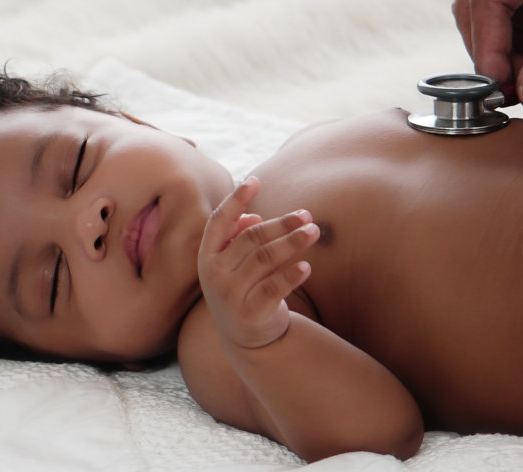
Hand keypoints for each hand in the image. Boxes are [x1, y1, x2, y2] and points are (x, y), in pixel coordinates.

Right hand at [198, 177, 320, 349]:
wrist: (247, 341)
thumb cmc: (244, 290)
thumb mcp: (235, 265)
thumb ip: (239, 239)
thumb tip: (252, 218)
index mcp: (207, 256)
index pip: (219, 221)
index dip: (236, 200)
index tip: (255, 181)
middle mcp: (214, 274)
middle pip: (251, 238)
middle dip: (281, 224)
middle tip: (307, 215)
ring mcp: (230, 295)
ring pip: (265, 259)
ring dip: (292, 242)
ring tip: (314, 232)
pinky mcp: (250, 314)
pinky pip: (274, 288)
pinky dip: (291, 275)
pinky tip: (306, 266)